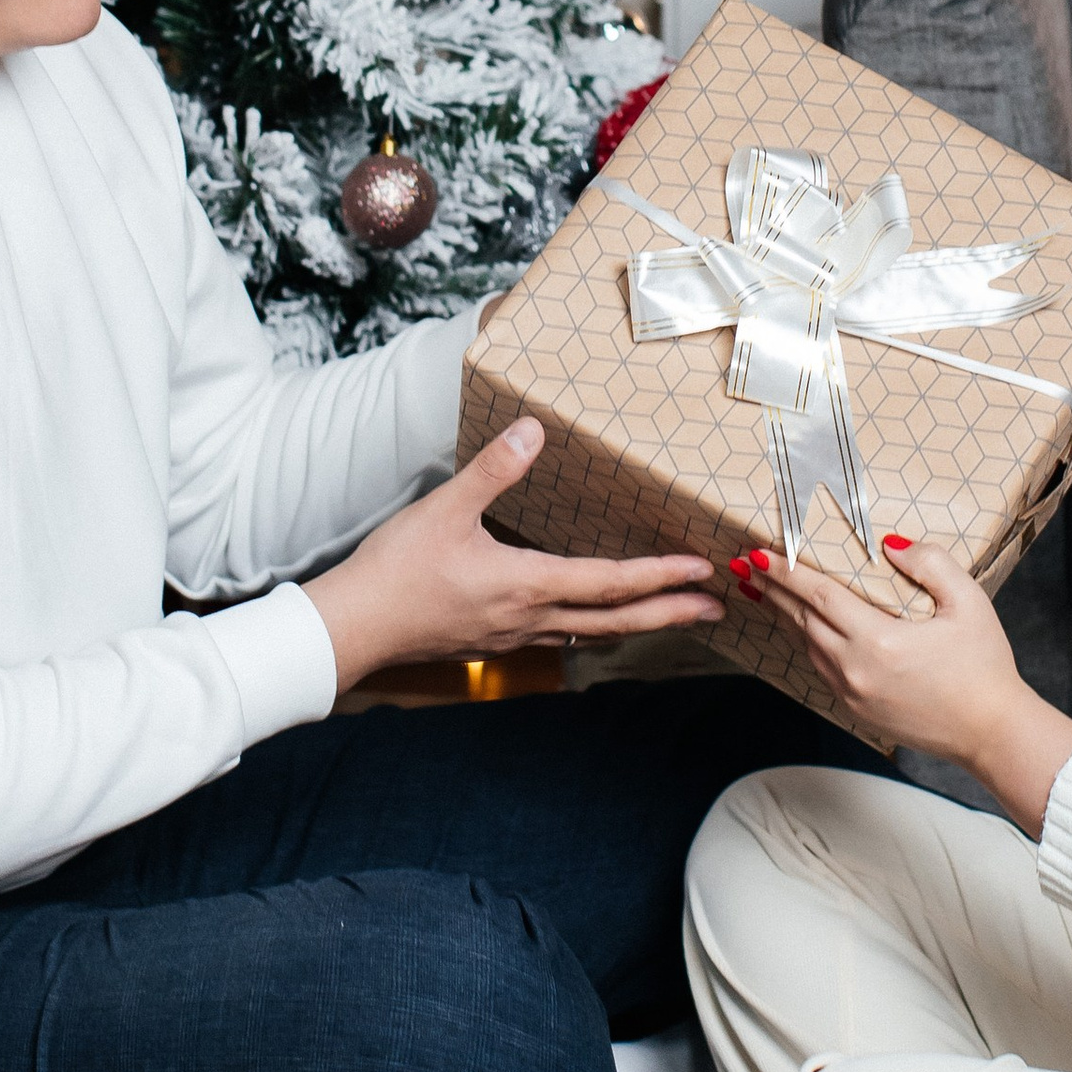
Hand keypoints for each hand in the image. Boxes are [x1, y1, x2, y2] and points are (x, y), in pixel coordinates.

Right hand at [304, 419, 721, 694]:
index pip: (611, 582)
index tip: (702, 569)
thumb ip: (493, 469)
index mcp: (527, 584)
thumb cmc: (397, 571)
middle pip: (617, 621)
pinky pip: (561, 638)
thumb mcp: (445, 509)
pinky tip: (592, 623)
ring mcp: (514, 636)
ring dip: (637, 623)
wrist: (354, 627)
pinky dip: (594, 629)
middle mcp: (531, 618)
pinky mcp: (495, 641)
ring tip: (669, 615)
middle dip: (670, 612)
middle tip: (717, 609)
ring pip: (592, 634)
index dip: (661, 575)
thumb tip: (533, 430)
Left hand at [734, 535, 1071, 837]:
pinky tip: (800, 630)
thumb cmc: (984, 668)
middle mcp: (856, 669)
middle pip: (802, 620)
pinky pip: (821, 668)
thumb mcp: (968, 603)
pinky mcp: (858, 710)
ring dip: (783, 616)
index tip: (758, 552)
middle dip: (772, 589)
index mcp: (879, 641)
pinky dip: (805, 643)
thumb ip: (930, 564)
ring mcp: (853, 693)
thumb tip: (891, 544)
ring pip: (806, 646)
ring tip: (763, 592)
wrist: (991, 732)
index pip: (819, 597)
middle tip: (744, 565)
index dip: (786, 572)